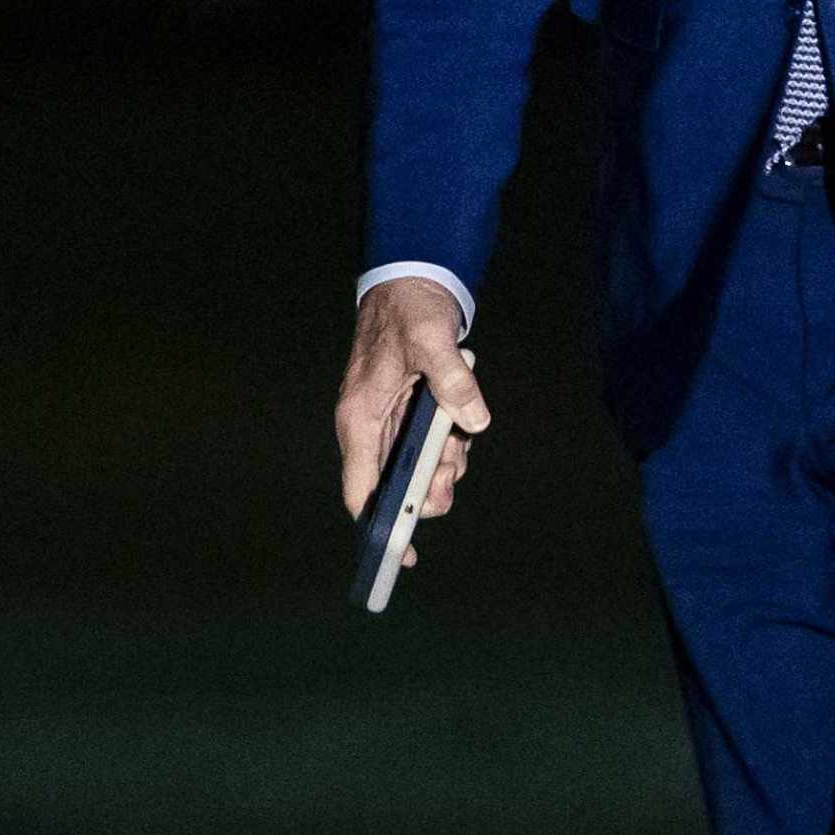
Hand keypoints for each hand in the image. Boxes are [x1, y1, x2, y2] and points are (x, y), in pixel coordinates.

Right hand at [334, 278, 488, 561]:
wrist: (410, 279)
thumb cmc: (410, 308)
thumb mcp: (432, 338)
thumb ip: (452, 378)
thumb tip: (474, 419)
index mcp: (360, 417)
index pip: (360, 490)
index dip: (379, 527)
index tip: (404, 556)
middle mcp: (369, 425)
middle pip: (394, 485)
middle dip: (428, 487)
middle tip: (453, 466)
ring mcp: (388, 420)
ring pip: (415, 468)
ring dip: (444, 463)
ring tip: (459, 436)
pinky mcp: (407, 412)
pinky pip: (427, 445)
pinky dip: (448, 443)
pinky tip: (462, 422)